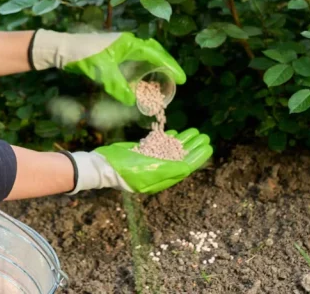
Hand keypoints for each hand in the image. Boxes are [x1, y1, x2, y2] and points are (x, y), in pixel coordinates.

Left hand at [30, 30, 185, 104]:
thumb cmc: (83, 56)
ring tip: (163, 82)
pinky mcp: (113, 52)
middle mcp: (127, 42)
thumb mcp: (103, 73)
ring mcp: (120, 46)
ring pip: (144, 56)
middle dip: (166, 66)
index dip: (171, 67)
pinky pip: (134, 60)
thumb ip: (119, 87)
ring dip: (154, 69)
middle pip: (154, 53)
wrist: (62, 48)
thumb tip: (134, 100)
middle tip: (177, 80)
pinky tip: (142, 81)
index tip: (182, 79)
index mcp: (129, 43)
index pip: (156, 54)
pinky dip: (141, 70)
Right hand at [68, 129, 212, 193]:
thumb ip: (168, 170)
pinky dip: (168, 139)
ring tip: (195, 131)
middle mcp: (157, 170)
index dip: (197, 157)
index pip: (184, 166)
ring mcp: (149, 160)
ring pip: (171, 149)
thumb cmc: (124, 170)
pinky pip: (159, 145)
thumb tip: (187, 169)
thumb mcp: (148, 171)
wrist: (101, 165)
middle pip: (180, 157)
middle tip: (205, 136)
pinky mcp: (141, 152)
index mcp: (161, 178)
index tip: (208, 147)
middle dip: (193, 146)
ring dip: (184, 140)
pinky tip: (176, 132)